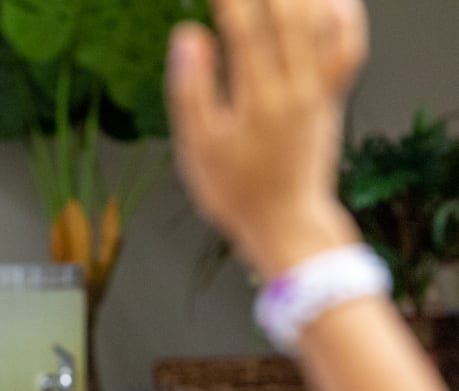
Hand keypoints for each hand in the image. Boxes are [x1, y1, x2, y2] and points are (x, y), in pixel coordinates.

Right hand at [166, 0, 367, 277]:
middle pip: (287, 12)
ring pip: (320, 20)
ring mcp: (319, 90)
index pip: (245, 27)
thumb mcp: (199, 151)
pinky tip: (323, 2)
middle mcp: (296, 88)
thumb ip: (191, 92)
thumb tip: (187, 37)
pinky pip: (347, 45)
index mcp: (259, 100)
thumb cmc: (236, 193)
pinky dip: (340, 15)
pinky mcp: (332, 97)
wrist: (286, 224)